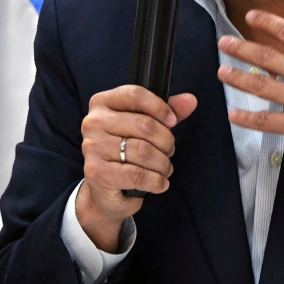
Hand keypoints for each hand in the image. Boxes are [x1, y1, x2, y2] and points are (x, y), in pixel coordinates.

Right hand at [76, 86, 197, 251]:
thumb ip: (167, 111)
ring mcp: (93, 147)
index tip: (172, 121)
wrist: (104, 189)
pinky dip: (156, 181)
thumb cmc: (124, 151)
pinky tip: (160, 182)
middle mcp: (93, 122)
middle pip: (144, 124)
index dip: (160, 107)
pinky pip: (138, 174)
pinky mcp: (96, 172)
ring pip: (143, 151)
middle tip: (169, 150)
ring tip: (165, 167)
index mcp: (102, 103)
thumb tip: (190, 100)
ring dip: (163, 163)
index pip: (135, 94)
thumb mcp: (145, 127)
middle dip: (166, 141)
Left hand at [216, 0, 283, 178]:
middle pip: (266, 57)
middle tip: (223, 43)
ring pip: (261, 86)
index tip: (251, 15)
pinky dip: (248, 118)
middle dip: (241, 48)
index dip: (267, 22)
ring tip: (221, 72)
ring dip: (238, 78)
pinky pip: (267, 121)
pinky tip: (234, 115)